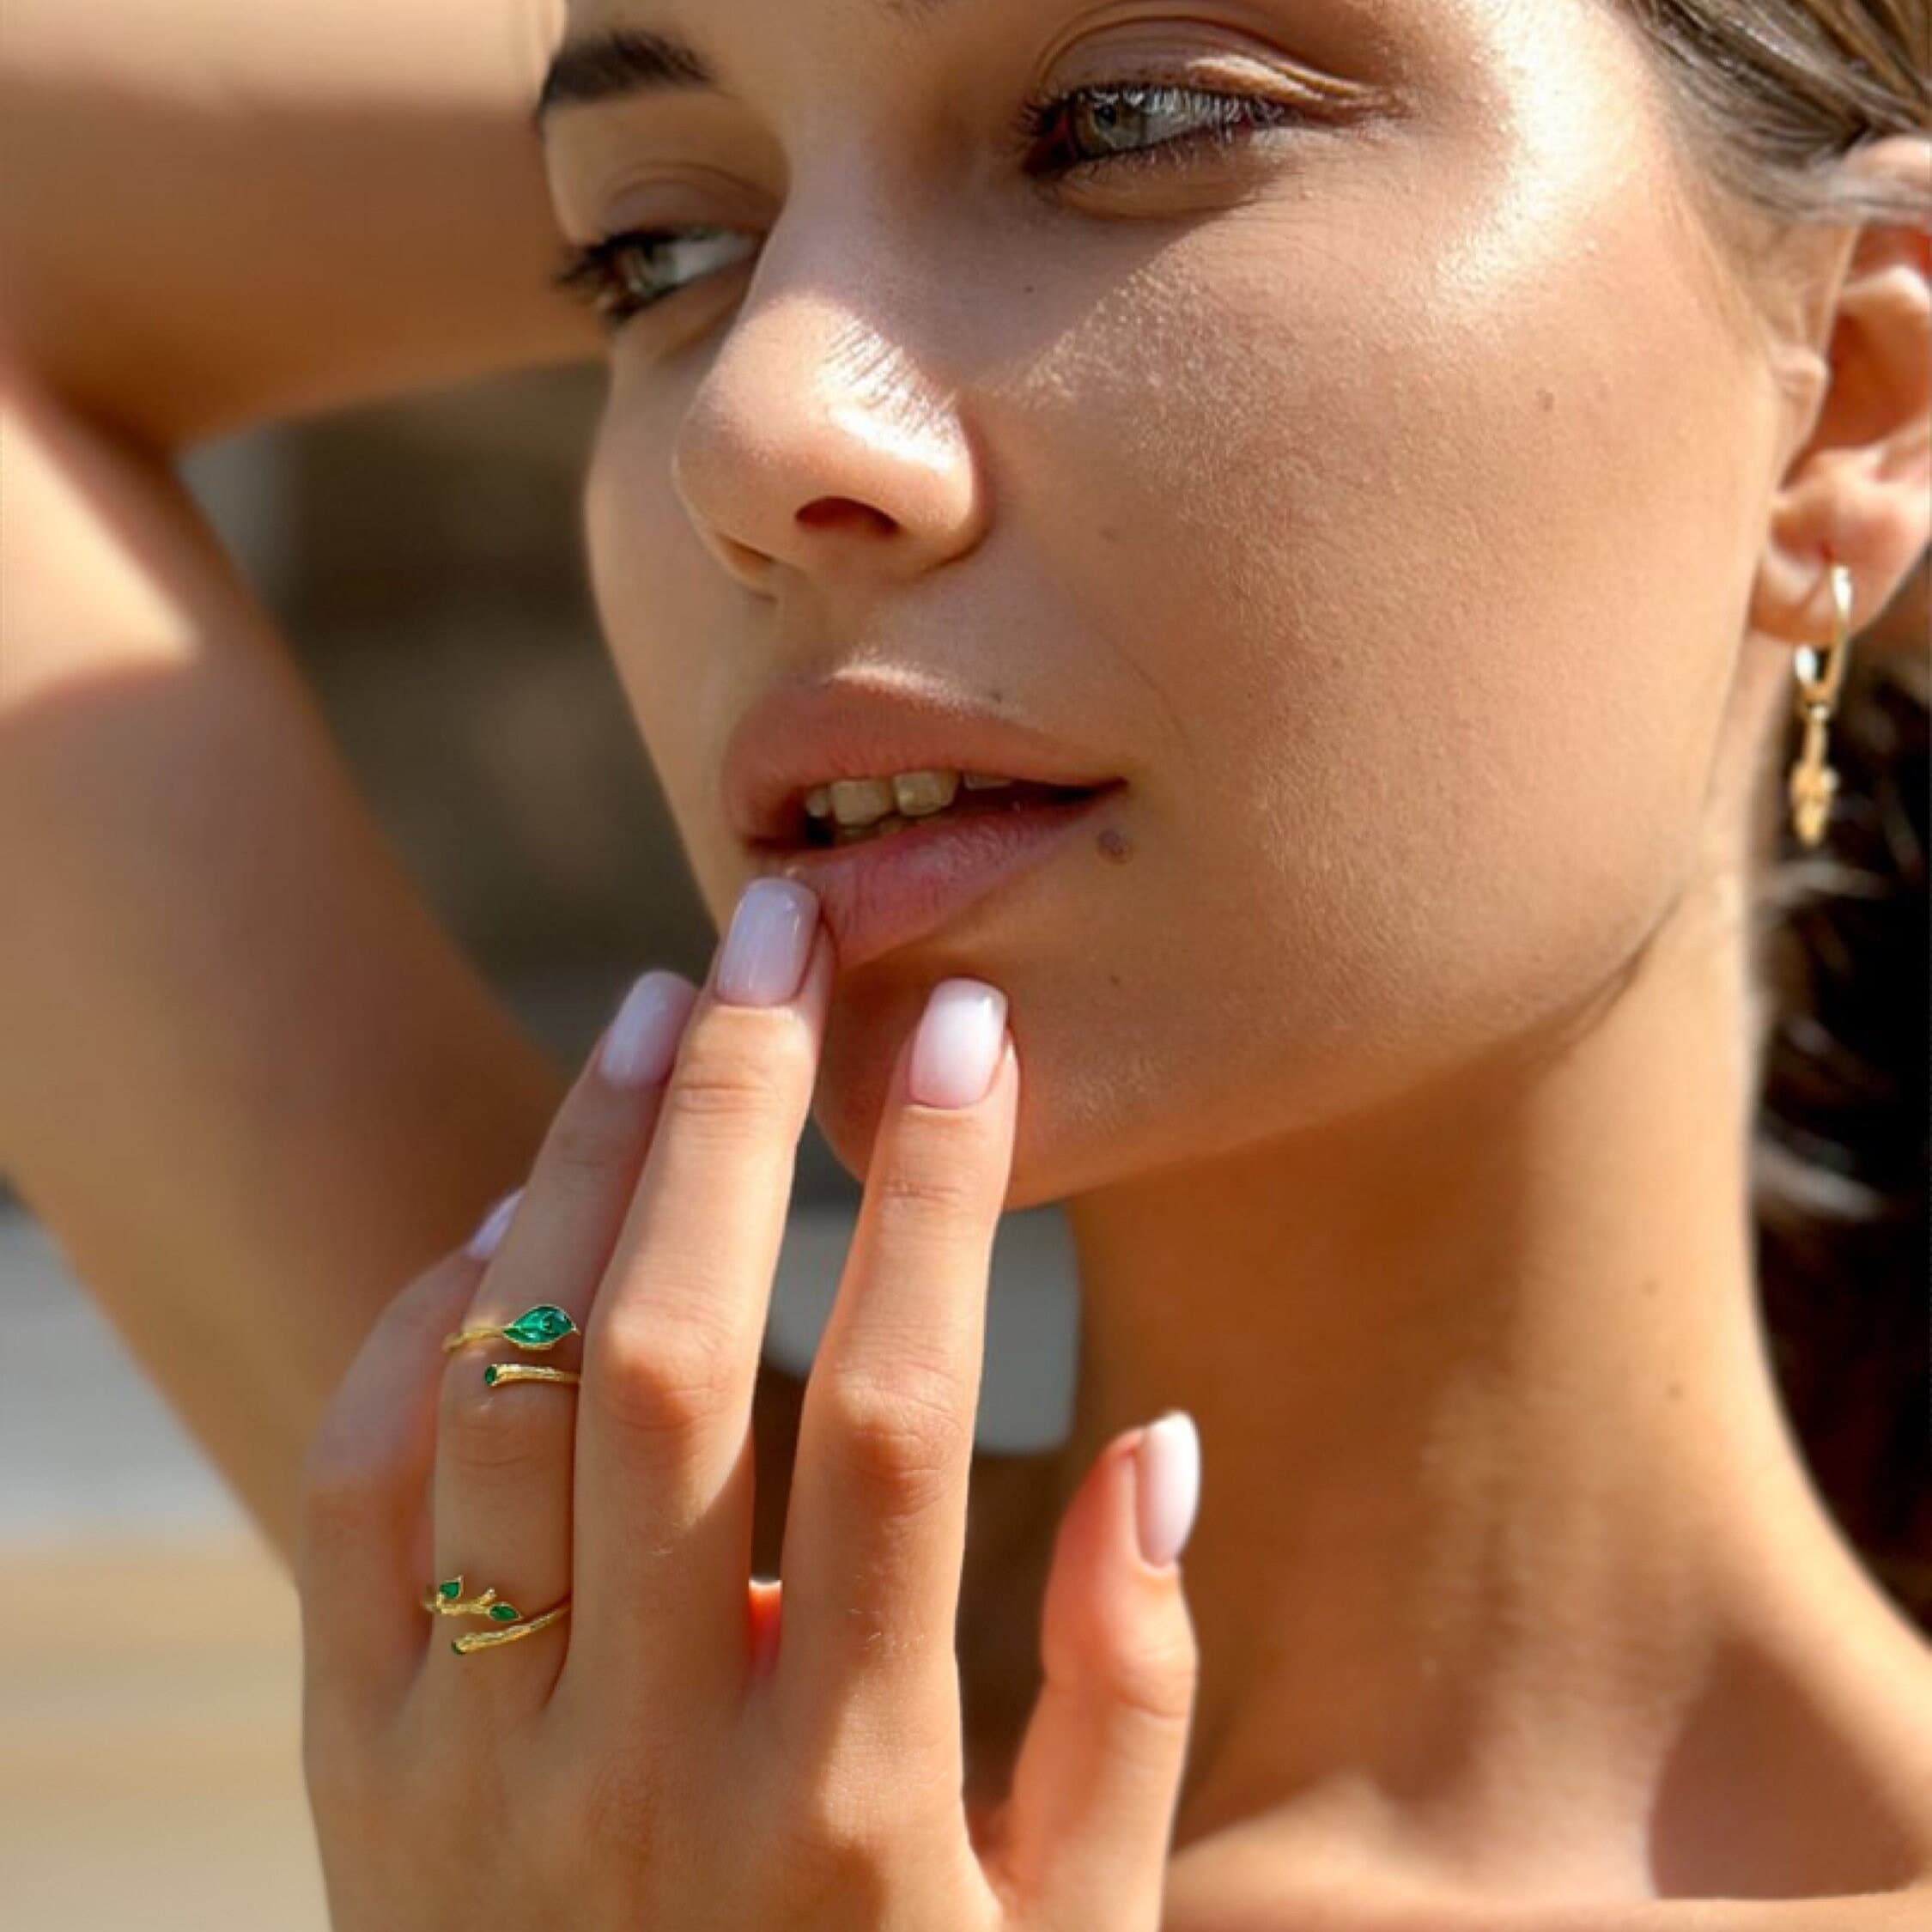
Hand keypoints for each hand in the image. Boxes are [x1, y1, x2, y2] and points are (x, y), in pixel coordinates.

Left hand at [295, 877, 1202, 1931]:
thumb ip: (1127, 1695)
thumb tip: (1166, 1448)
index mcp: (855, 1807)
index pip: (906, 1414)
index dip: (947, 1199)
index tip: (970, 1033)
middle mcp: (647, 1763)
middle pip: (677, 1354)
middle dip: (739, 1107)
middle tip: (781, 922)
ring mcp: (472, 1763)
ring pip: (508, 1386)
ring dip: (590, 1165)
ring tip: (666, 1002)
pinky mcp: (356, 1766)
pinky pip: (364, 1489)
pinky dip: (431, 1320)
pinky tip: (522, 1211)